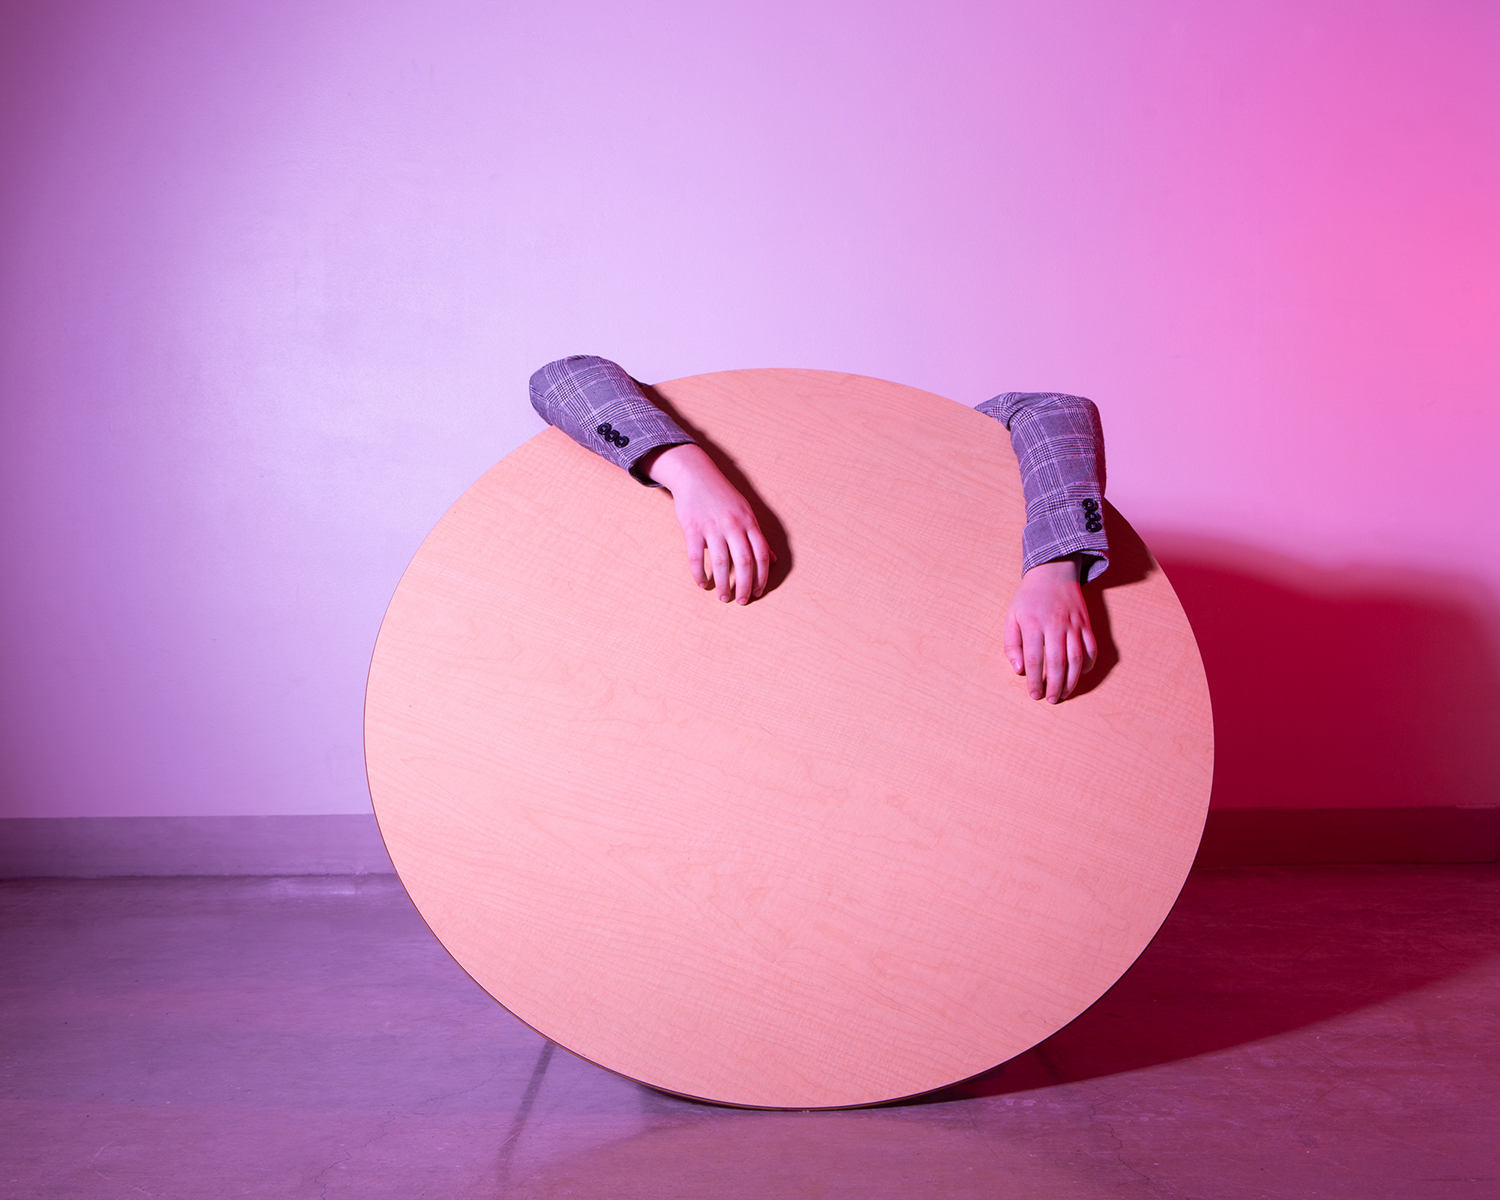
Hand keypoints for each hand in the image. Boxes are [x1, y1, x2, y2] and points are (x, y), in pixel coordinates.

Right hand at [645, 444, 773, 603]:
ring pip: (720, 562)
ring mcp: (712, 527)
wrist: (695, 475)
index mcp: (748, 522)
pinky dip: (699, 573)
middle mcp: (733, 525)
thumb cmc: (723, 496)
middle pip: (744, 561)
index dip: (762, 576)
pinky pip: (695, 556)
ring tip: (724, 597)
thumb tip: (771, 559)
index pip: (761, 554)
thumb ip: (757, 537)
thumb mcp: (746, 512)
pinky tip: (702, 583)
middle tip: (742, 601)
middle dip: (745, 585)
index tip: (759, 591)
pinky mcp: (692, 528)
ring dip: (723, 584)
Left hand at [1003, 557, 1096, 702]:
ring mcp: (1073, 624)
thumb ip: (1011, 644)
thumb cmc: (1028, 598)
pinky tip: (1080, 675)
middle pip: (1057, 662)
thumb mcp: (1011, 617)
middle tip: (1052, 700)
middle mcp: (1055, 625)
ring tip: (1065, 693)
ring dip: (1072, 680)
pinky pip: (1091, 648)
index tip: (1034, 695)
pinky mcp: (1086, 623)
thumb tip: (1019, 670)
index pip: (1034, 659)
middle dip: (1055, 685)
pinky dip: (1088, 665)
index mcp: (1033, 624)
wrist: (1052, 572)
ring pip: (1076, 658)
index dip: (1035, 680)